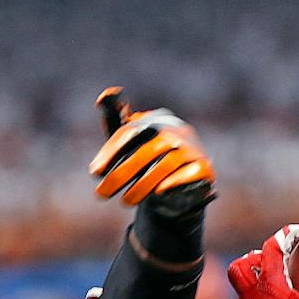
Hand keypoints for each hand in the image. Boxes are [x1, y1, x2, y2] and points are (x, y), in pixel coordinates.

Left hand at [89, 87, 215, 219]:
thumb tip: (103, 97)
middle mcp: (175, 131)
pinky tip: (158, 193)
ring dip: (144, 184)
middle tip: (102, 194)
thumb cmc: (148, 157)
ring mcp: (191, 149)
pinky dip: (174, 182)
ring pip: (166, 165)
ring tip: (126, 201)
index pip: (130, 132)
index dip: (111, 152)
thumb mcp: (130, 140)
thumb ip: (115, 119)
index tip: (94, 172)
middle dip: (122, 174)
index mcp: (155, 121)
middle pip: (146, 151)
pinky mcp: (204, 167)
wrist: (182, 178)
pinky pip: (190, 173)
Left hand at [228, 224, 298, 298]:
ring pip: (241, 286)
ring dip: (254, 278)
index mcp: (270, 285)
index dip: (286, 235)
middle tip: (277, 257)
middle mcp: (251, 296)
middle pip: (243, 264)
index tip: (298, 234)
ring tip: (273, 282)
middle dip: (258, 256)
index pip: (273, 247)